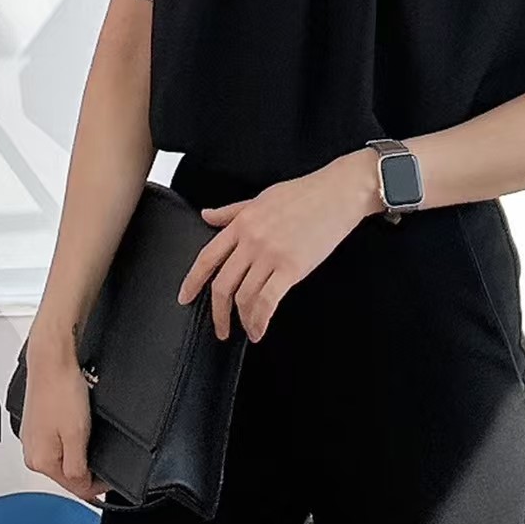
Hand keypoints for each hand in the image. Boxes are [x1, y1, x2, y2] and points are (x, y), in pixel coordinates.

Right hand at [19, 334, 109, 503]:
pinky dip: (71, 441)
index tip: (112, 481)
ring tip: (94, 438)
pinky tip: (80, 427)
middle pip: (67, 475)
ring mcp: (32, 438)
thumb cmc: (62, 390)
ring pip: (62, 458)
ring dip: (80, 455)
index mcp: (40, 460)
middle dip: (88, 472)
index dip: (98, 487)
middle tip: (107, 459)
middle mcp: (32, 453)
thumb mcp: (77, 436)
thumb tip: (83, 489)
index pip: (74, 488)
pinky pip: (57, 443)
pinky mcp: (36, 425)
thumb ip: (78, 468)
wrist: (52, 360)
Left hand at [177, 148, 383, 341]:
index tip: (185, 298)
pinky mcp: (292, 268)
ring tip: (248, 330)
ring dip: (243, 320)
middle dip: (217, 313)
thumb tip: (207, 216)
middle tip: (220, 328)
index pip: (207, 257)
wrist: (339, 193)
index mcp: (242, 223)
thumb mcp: (261, 198)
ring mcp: (270, 255)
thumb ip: (231, 211)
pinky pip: (268, 301)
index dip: (192, 281)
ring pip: (245, 297)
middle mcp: (251, 241)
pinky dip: (260, 321)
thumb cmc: (306, 193)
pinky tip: (260, 330)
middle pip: (223, 285)